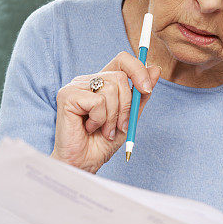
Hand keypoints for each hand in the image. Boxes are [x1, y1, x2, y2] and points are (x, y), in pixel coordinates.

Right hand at [51, 51, 160, 173]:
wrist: (84, 163)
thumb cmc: (102, 143)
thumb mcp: (129, 117)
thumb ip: (140, 94)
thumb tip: (155, 68)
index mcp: (102, 82)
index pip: (123, 60)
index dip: (138, 70)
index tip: (147, 89)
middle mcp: (87, 80)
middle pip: (120, 77)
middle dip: (127, 106)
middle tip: (119, 126)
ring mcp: (76, 86)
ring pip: (110, 89)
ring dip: (113, 117)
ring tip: (103, 130)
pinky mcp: (67, 96)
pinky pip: (97, 101)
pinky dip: (99, 120)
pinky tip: (89, 128)